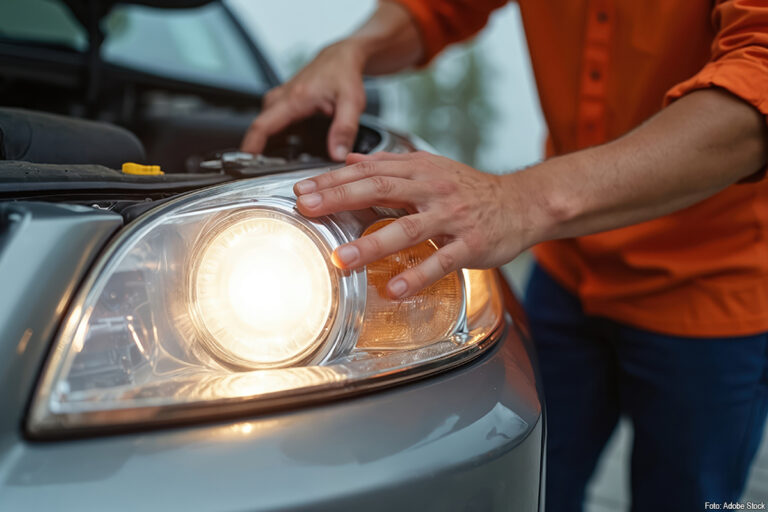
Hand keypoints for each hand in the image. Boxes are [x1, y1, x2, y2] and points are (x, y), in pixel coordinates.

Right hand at [241, 42, 366, 160]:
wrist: (341, 57)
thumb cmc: (344, 74)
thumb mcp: (351, 103)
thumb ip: (344, 129)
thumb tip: (337, 154)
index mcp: (294, 99)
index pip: (262, 126)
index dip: (251, 148)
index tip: (246, 166)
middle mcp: (281, 98)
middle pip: (259, 129)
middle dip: (258, 153)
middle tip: (266, 175)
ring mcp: (279, 99)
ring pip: (265, 127)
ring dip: (268, 146)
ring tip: (280, 167)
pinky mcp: (282, 102)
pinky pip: (271, 123)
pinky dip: (276, 138)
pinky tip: (289, 151)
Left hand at [294, 151, 535, 297]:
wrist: (521, 203)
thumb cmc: (470, 189)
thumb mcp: (430, 167)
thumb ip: (390, 164)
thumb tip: (351, 159)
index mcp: (419, 170)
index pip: (369, 171)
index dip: (333, 180)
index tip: (302, 191)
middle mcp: (432, 189)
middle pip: (380, 190)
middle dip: (340, 199)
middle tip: (308, 209)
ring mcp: (451, 217)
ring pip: (408, 228)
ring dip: (373, 244)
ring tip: (342, 260)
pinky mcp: (470, 244)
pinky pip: (441, 261)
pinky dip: (417, 275)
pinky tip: (393, 289)